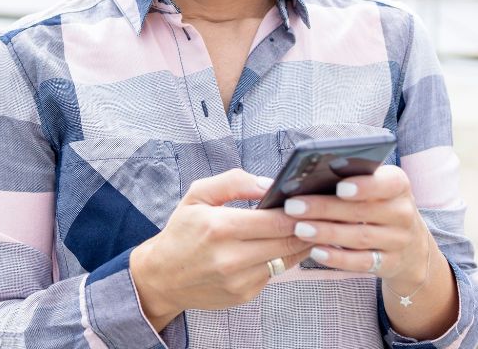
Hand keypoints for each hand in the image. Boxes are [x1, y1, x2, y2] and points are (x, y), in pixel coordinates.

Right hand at [130, 168, 314, 330]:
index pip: (277, 221)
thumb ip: (234, 182)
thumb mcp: (197, 195)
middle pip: (288, 242)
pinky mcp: (243, 295)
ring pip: (286, 260)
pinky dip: (280, 260)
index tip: (307, 203)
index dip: (298, 212)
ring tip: (303, 229)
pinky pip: (273, 274)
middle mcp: (230, 258)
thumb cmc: (182, 231)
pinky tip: (277, 247)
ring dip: (298, 244)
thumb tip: (269, 185)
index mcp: (219, 227)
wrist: (162, 276)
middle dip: (306, 227)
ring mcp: (238, 280)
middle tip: (315, 215)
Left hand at [279, 164, 431, 289]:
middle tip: (293, 206)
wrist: (412, 245)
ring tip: (299, 229)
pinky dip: (338, 258)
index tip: (339, 187)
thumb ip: (350, 179)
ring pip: (360, 237)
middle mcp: (402, 212)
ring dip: (326, 233)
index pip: (387, 183)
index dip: (364, 186)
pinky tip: (316, 252)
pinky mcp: (389, 264)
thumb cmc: (378, 204)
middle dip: (324, 208)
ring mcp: (398, 241)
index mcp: (398, 185)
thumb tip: (308, 179)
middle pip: (362, 211)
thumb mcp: (375, 187)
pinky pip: (362, 262)